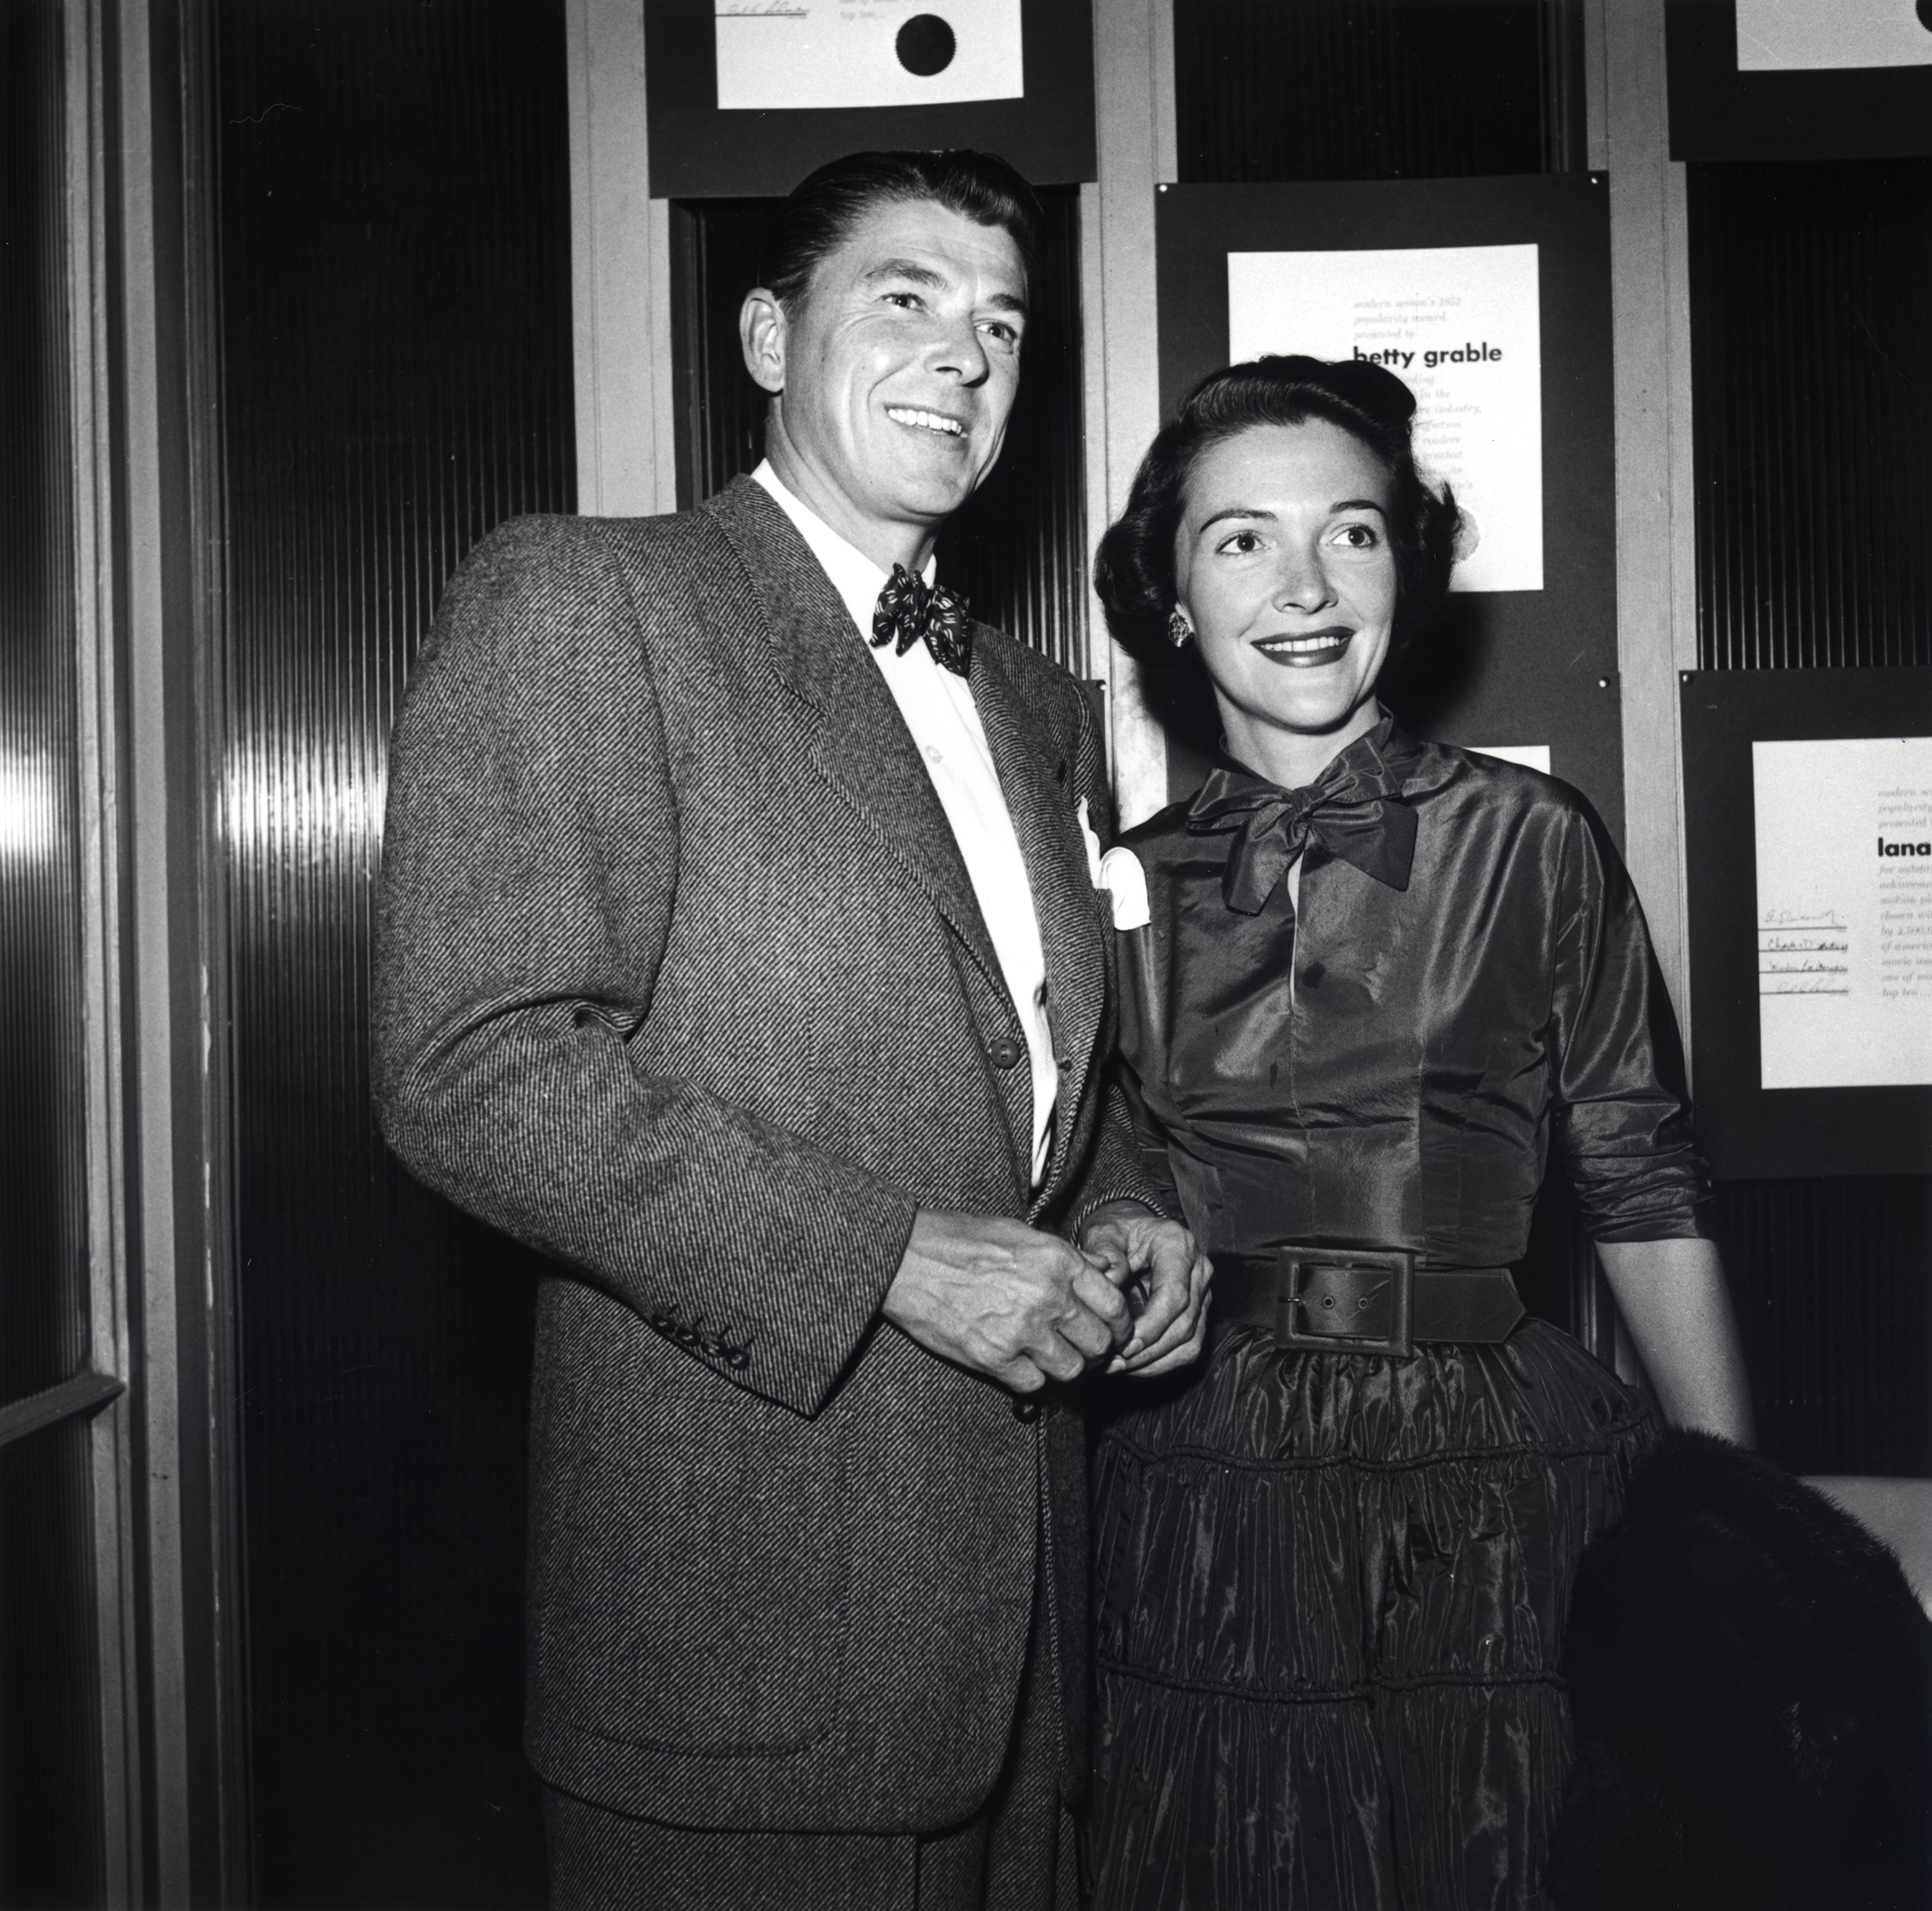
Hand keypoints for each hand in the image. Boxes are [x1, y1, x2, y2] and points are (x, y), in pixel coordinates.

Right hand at [882, 1210, 1133, 1393]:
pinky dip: (1029, 1379)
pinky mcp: (993, 1358)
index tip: (1112, 1331)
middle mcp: (1047, 1296)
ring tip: (1046, 1355)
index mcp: (1057, 1261)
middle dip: (1094, 1349)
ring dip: (1062, 1366)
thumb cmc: (958, 1240)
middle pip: (1099, 1343)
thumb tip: (1104, 1270)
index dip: (1119, 1324)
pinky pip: (1033, 1385)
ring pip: (1071, 1369)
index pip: (1115, 1305)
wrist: (905, 1259)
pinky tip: (1016, 1362)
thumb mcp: (1020, 1233)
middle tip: (1080, 1347)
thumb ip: (1066, 1256)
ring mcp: (1021, 1330)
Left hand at [1078, 1201, 1210, 1376]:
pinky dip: (1162, 1363)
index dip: (1151, 1325)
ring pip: (1190, 1341)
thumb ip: (1105, 1251)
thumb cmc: (1117, 1233)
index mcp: (1178, 1245)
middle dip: (1149, 1349)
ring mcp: (1203, 1293)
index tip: (1123, 1343)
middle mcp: (1198, 1269)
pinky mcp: (1200, 1313)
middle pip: (1184, 1323)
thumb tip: (1111, 1281)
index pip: (1174, 1294)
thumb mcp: (1104, 1232)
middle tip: (1114, 1362)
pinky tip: (1134, 1367)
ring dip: (1154, 1362)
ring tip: (1120, 1368)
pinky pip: (1189, 1348)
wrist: (1132, 1233)